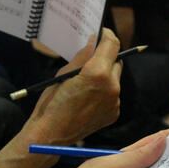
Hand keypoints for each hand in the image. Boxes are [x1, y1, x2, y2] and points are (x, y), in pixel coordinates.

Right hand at [27, 28, 122, 144]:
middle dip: (106, 57)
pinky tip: (88, 97)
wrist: (52, 134)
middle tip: (91, 57)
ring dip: (105, 75)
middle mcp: (112, 86)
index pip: (112, 44)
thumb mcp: (64, 73)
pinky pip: (113, 94)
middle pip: (116, 61)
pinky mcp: (114, 113)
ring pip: (115, 78)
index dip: (107, 35)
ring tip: (86, 82)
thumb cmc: (52, 102)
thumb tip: (93, 41)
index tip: (101, 33)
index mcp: (98, 72)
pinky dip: (104, 91)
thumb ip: (83, 56)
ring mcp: (114, 101)